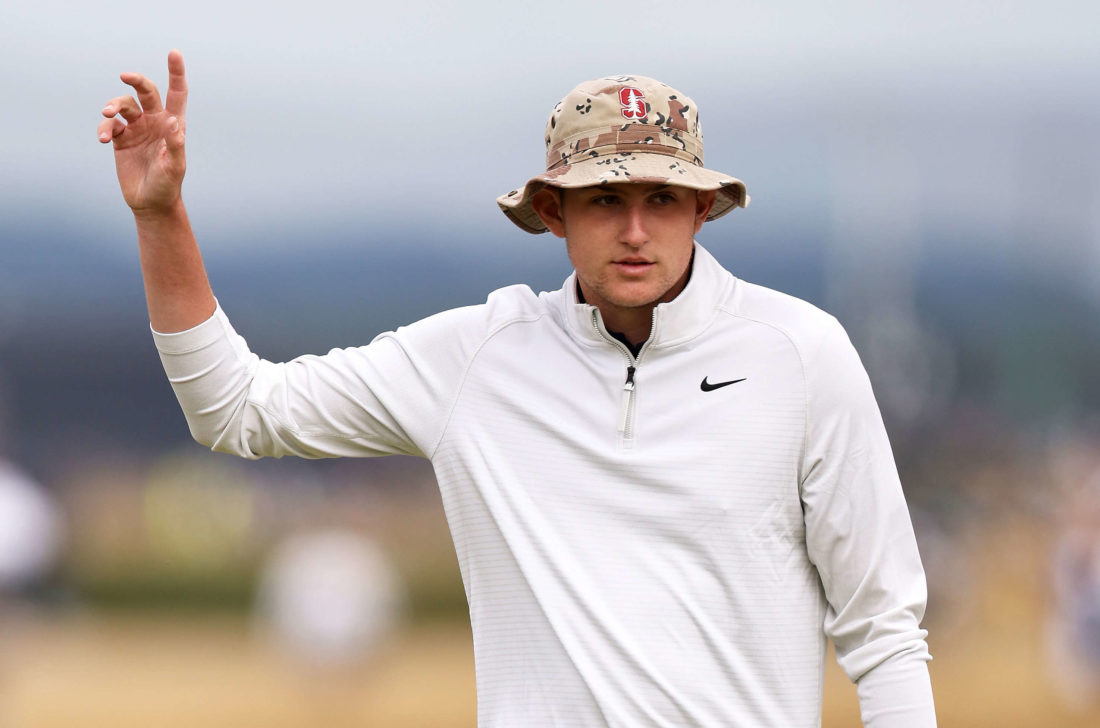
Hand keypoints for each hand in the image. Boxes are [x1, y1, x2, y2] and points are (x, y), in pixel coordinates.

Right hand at [98, 49, 188, 213]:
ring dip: (113, 106)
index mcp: (173, 124)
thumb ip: (175, 144)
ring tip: (107, 114)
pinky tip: (104, 139)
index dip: (176, 73)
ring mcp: (137, 129)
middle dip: (136, 80)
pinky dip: (105, 128)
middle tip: (125, 75)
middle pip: (145, 91)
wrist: (150, 203)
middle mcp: (155, 122)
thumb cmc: (168, 185)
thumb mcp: (175, 166)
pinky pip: (110, 126)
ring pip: (123, 105)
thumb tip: (173, 121)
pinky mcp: (121, 139)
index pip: (177, 93)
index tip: (174, 53)